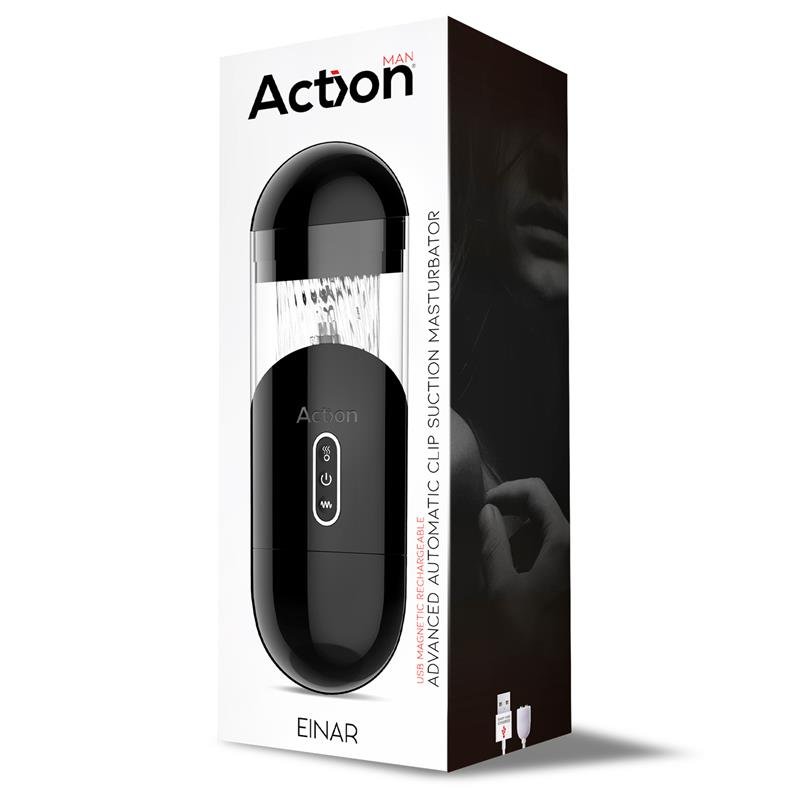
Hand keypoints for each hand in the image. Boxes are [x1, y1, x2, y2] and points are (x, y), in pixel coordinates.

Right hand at [478, 478, 569, 650]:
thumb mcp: (502, 588)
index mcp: (564, 543)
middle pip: (541, 510)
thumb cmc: (533, 636)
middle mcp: (575, 549)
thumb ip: (492, 544)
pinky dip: (528, 555)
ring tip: (497, 564)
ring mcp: (574, 564)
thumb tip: (487, 514)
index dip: (506, 491)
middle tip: (485, 530)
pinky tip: (512, 579)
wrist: (555, 678)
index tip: (485, 504)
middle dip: (509, 517)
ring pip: (544, 532)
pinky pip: (550, 552)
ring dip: (517, 539)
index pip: (536, 492)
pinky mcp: (570, 579)